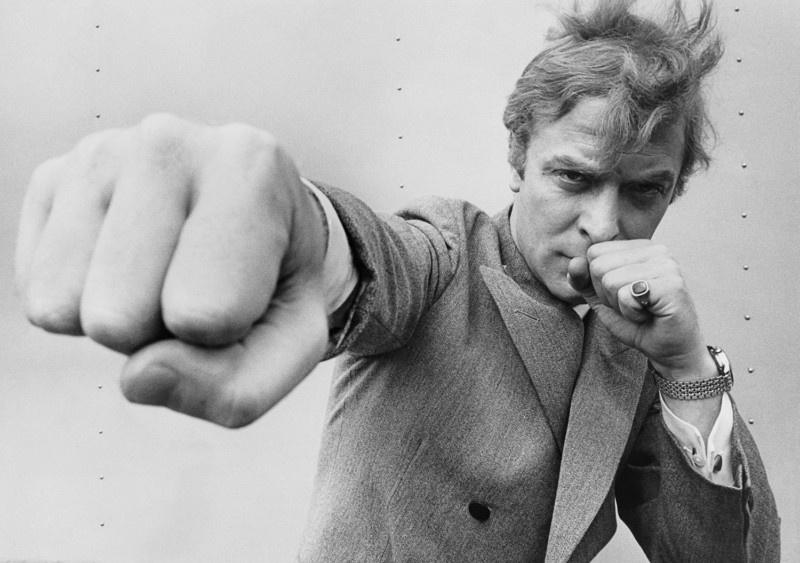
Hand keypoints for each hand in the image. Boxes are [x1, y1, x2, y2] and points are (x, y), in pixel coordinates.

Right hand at [15, 114, 328, 426]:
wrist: (253, 225)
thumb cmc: (274, 284)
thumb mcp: (292, 347)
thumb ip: (237, 388)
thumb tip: (138, 376)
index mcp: (249, 166)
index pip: (206, 313)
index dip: (226, 334)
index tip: (250, 291)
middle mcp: (168, 140)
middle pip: (119, 318)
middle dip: (159, 332)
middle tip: (199, 287)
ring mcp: (99, 153)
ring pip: (66, 309)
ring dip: (120, 319)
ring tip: (167, 272)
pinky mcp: (52, 177)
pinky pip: (38, 294)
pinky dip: (81, 302)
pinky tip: (128, 263)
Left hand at [567, 240, 713, 380]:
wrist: (670, 351)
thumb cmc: (638, 324)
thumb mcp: (601, 300)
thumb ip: (583, 280)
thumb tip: (574, 262)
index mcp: (640, 248)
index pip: (595, 252)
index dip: (598, 282)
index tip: (623, 296)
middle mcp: (656, 250)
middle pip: (599, 265)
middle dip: (607, 295)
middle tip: (632, 306)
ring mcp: (667, 265)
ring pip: (609, 280)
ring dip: (619, 305)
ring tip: (641, 310)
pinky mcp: (672, 284)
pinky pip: (626, 295)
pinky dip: (630, 312)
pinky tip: (649, 315)